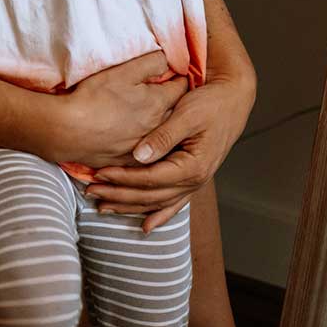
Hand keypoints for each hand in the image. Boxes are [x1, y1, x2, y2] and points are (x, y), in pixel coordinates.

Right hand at [56, 51, 188, 167]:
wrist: (68, 130)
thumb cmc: (95, 97)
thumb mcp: (123, 71)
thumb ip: (150, 63)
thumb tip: (167, 60)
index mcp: (158, 103)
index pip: (181, 88)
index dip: (179, 79)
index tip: (177, 75)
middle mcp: (156, 128)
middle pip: (175, 113)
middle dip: (175, 103)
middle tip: (167, 94)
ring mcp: (143, 148)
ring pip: (161, 135)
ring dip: (162, 126)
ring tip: (151, 117)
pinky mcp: (128, 162)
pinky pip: (145, 153)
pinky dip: (146, 145)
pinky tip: (136, 139)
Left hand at [86, 68, 255, 230]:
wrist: (234, 100)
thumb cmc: (212, 103)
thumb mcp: (187, 114)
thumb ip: (163, 136)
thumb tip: (138, 156)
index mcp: (193, 166)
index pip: (150, 178)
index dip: (123, 178)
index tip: (99, 174)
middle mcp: (195, 180)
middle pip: (150, 196)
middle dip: (119, 196)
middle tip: (92, 193)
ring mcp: (195, 182)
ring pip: (158, 202)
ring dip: (131, 207)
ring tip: (105, 209)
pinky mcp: (193, 177)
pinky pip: (173, 202)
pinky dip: (159, 214)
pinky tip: (146, 226)